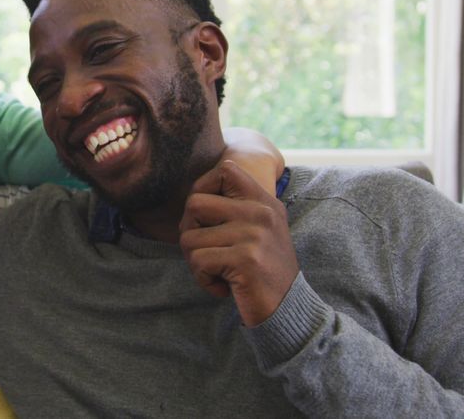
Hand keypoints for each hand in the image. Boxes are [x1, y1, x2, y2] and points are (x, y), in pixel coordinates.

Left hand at [178, 160, 298, 326]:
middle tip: (206, 253)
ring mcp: (254, 234)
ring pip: (189, 237)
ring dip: (196, 262)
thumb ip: (235, 209)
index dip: (202, 188)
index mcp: (265, 202)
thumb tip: (192, 198)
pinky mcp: (246, 259)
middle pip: (194, 203)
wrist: (290, 310)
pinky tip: (223, 287)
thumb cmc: (263, 272)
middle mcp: (261, 213)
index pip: (225, 169)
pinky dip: (203, 279)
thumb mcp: (258, 231)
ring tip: (219, 272)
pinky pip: (198, 261)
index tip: (205, 217)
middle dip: (189, 232)